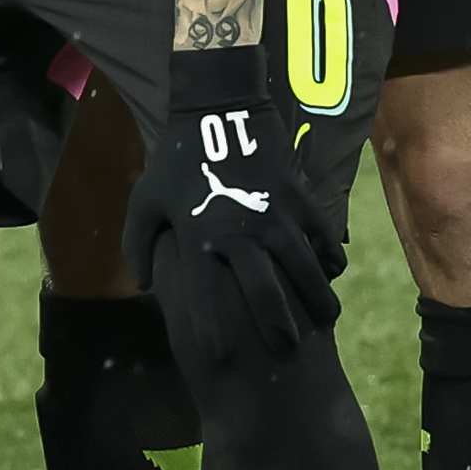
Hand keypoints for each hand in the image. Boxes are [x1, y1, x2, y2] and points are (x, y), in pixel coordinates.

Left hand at [131, 46, 342, 361]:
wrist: (218, 109)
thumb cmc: (175, 161)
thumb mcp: (145, 201)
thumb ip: (139, 245)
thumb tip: (144, 286)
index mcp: (198, 235)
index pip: (202, 294)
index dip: (209, 329)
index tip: (218, 360)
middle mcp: (239, 230)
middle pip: (263, 289)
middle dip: (277, 324)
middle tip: (287, 350)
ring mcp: (275, 214)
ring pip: (304, 268)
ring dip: (317, 297)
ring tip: (324, 320)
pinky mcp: (301, 198)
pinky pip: (323, 236)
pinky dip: (330, 258)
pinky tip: (331, 273)